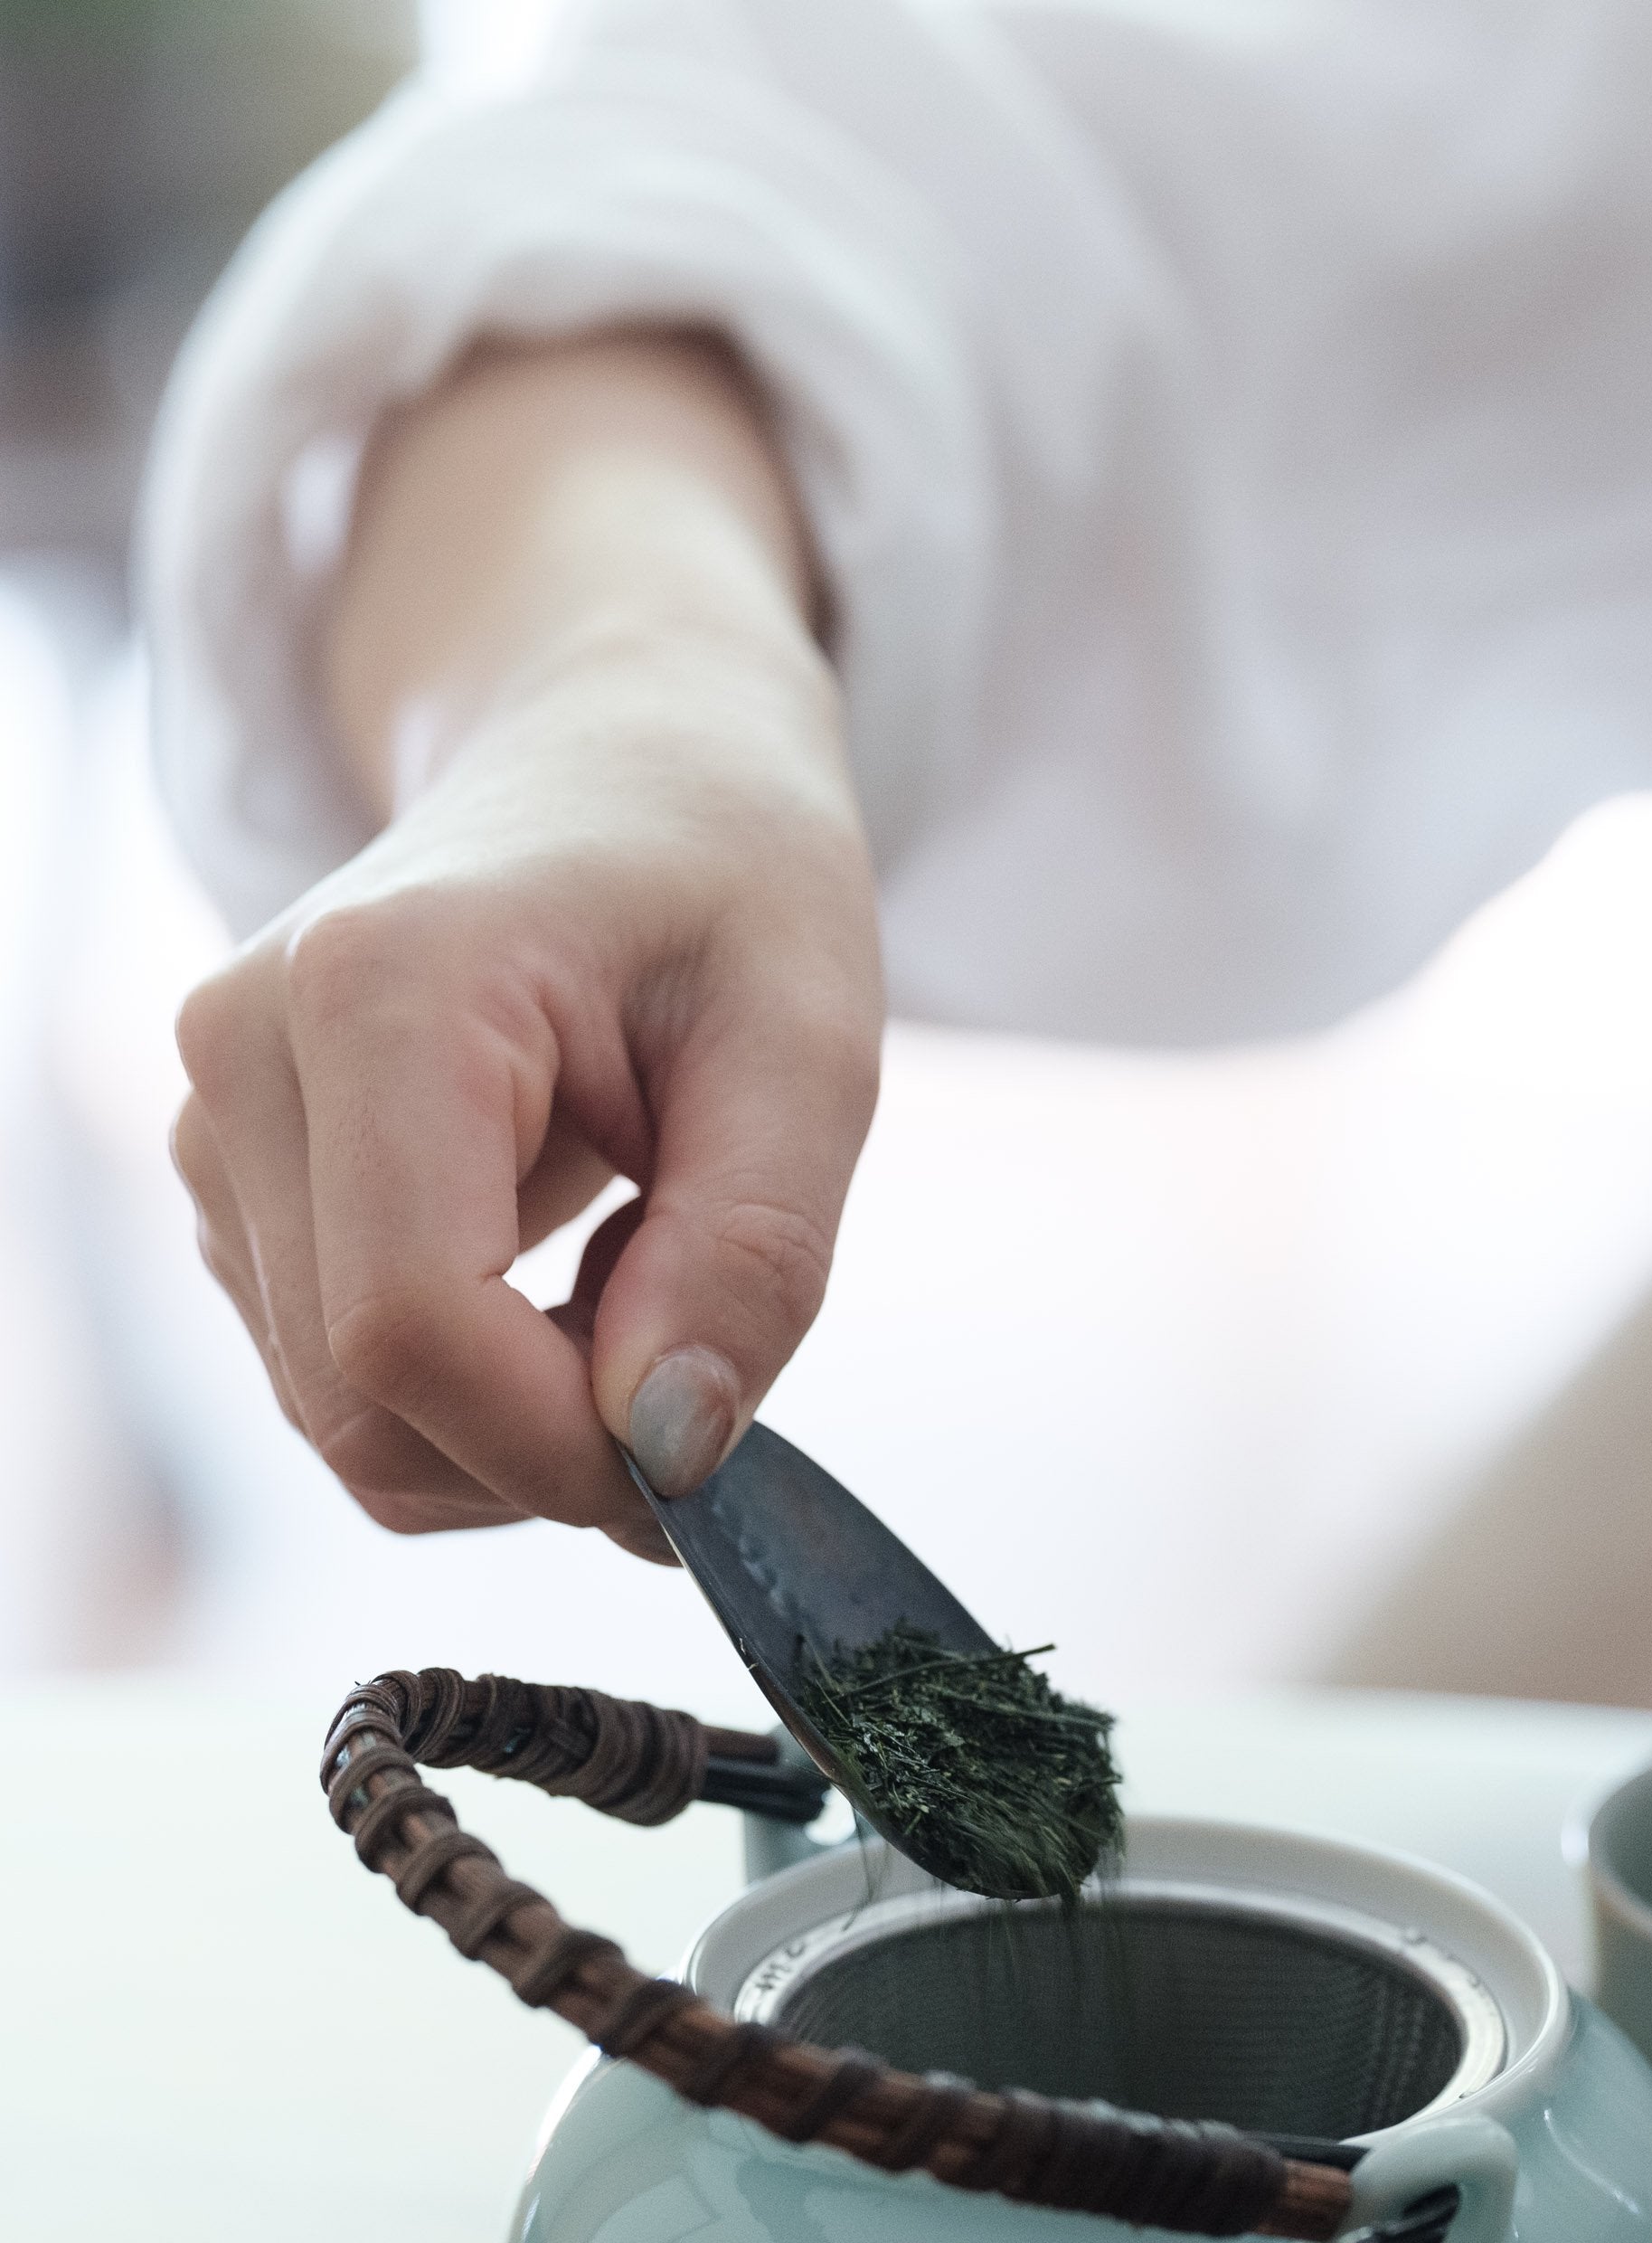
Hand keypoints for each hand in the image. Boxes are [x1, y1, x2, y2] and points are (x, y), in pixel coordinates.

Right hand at [171, 334, 883, 1556]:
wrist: (621, 753)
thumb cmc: (727, 872)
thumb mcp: (811, 1044)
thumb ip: (753, 1257)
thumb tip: (674, 1450)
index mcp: (381, 990)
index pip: (412, 1328)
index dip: (562, 1444)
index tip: (707, 1453)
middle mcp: (248, 1056)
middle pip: (363, 1403)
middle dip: (548, 1456)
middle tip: (700, 1378)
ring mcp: (218, 1129)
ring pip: (350, 1423)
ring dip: (520, 1432)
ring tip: (640, 1284)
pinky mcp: (237, 1192)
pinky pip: (349, 1392)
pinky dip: (478, 1403)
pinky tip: (564, 1285)